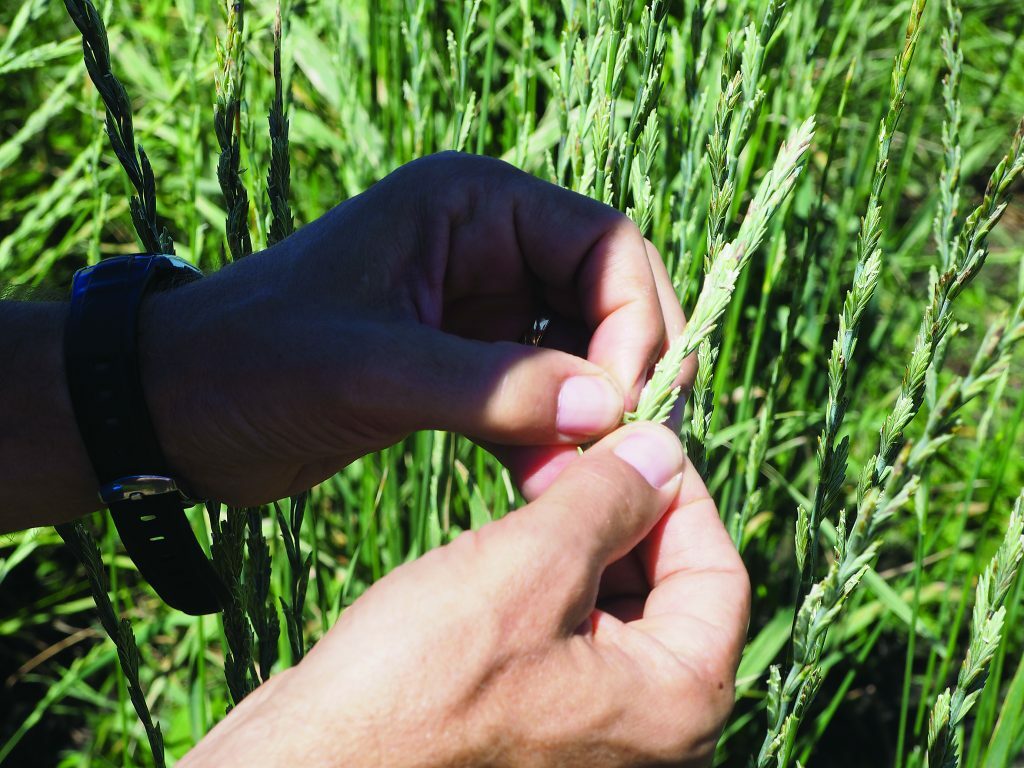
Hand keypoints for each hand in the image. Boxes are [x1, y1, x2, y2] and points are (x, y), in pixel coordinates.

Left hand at [141, 153, 694, 505]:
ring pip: (581, 350)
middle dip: (628, 365)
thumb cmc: (253, 361)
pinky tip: (548, 483)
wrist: (174, 409)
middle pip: (608, 294)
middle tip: (633, 442)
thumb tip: (609, 410)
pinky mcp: (463, 364)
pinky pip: (540, 394)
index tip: (621, 403)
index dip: (634, 318)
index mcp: (470, 204)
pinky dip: (553, 437)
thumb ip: (492, 388)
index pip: (604, 241)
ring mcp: (478, 307)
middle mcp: (485, 245)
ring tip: (587, 476)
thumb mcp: (370, 368)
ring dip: (594, 411)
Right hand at [180, 423, 749, 766]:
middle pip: (666, 588)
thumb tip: (662, 451)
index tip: (635, 435)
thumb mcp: (526, 570)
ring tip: (529, 479)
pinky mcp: (529, 722)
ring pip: (609, 604)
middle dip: (620, 510)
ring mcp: (585, 731)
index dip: (681, 493)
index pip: (718, 573)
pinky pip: (563, 631)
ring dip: (578, 535)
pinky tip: (503, 536)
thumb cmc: (416, 685)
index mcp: (674, 706)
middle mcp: (643, 729)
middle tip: (567, 451)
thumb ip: (607, 504)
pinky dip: (545, 575)